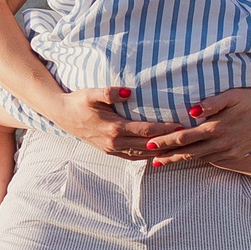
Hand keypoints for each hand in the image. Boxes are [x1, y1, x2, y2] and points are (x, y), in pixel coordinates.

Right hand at [51, 86, 182, 159]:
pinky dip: (148, 156)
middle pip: (148, 146)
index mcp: (114, 129)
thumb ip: (109, 92)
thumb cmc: (79, 101)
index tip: (182, 125)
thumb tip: (127, 92)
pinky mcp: (110, 151)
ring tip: (179, 148)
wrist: (62, 115)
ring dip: (160, 152)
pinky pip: (134, 157)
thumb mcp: (91, 93)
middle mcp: (115, 143)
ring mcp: (112, 149)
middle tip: (188, 139)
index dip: (165, 129)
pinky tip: (159, 152)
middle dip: (168, 143)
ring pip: (143, 155)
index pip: (146, 131)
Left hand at [137, 87, 250, 167]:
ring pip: (199, 158)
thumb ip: (212, 103)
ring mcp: (229, 151)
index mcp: (216, 128)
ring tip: (163, 162)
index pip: (184, 137)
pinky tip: (189, 159)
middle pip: (188, 152)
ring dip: (180, 160)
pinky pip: (212, 159)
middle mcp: (221, 143)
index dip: (166, 141)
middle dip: (168, 155)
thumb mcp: (233, 95)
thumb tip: (192, 111)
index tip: (150, 144)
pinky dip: (197, 160)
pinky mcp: (236, 155)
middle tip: (150, 159)